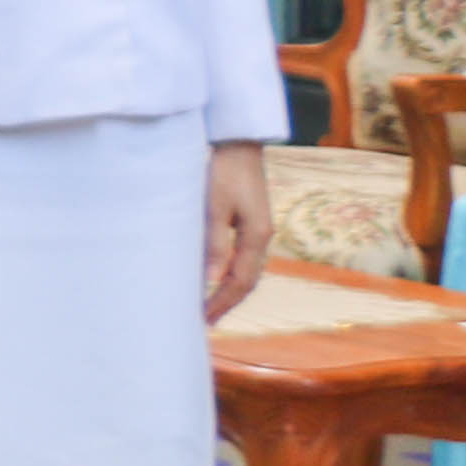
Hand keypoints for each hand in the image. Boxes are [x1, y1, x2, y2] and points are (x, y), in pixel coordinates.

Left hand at [204, 139, 273, 321]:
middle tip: (205, 322)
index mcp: (256, 236)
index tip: (203, 318)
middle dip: (227, 303)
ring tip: (209, 307)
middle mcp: (262, 237)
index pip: (240, 281)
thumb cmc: (223, 170)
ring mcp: (259, 230)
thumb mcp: (214, 206)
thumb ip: (213, 243)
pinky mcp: (251, 222)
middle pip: (247, 281)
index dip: (222, 302)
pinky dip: (230, 274)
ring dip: (229, 291)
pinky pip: (244, 258)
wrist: (239, 144)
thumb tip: (210, 281)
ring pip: (247, 271)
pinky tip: (216, 279)